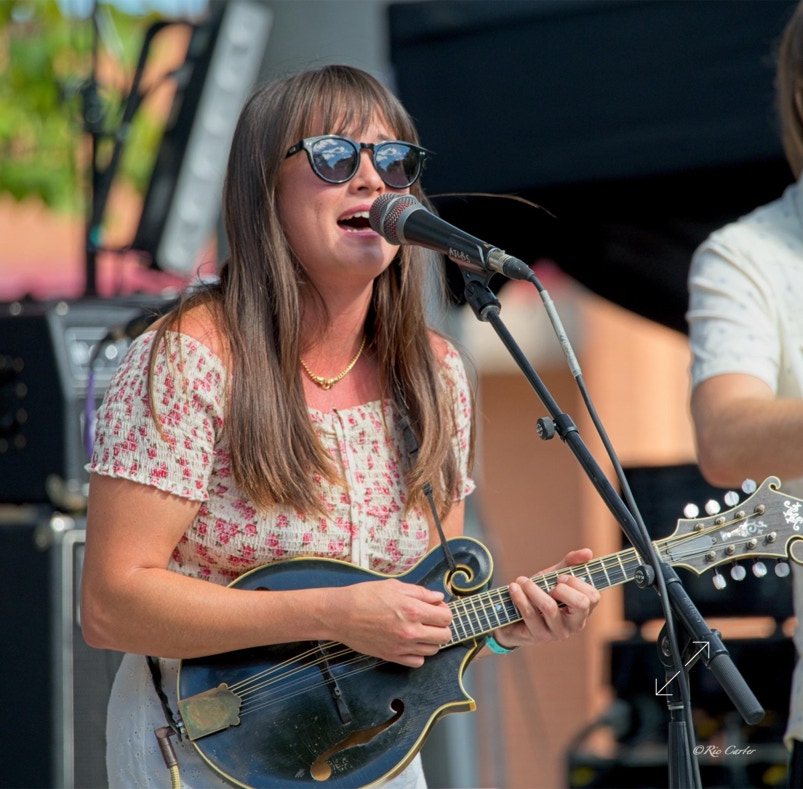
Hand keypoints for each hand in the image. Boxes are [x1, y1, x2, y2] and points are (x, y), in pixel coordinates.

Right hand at [334, 579, 451, 667]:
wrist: (341, 614)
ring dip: (431, 640)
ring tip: (421, 629)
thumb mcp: (394, 586)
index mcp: (413, 609)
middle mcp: (411, 630)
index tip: (438, 608)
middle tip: (432, 619)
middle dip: (442, 626)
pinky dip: (419, 653)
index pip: (446, 617)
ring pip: (433, 650)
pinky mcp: (392, 656)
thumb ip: (420, 592)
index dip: (445, 611)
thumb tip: (438, 597)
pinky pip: (418, 661)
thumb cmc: (365, 596)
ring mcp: (402, 646)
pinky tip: (411, 642)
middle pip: (444, 636)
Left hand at [491, 548, 599, 649]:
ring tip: (522, 581)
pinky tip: (514, 587)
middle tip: (549, 583)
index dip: (577, 583)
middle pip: (580, 604)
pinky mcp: (540, 637)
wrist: (513, 615)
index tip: (560, 577)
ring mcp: (558, 632)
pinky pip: (531, 614)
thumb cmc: (539, 593)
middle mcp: (575, 624)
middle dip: (562, 588)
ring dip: (533, 589)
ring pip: (550, 607)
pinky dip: (520, 597)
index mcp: (583, 609)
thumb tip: (588, 552)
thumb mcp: (554, 576)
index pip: (593, 596)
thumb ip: (570, 563)